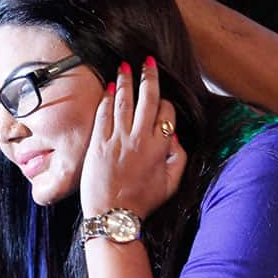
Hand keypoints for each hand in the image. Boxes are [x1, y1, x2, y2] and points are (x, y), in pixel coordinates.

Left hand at [80, 58, 185, 219]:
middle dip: (148, 77)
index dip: (166, 102)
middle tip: (147, 62)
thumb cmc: (142, 202)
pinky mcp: (98, 143)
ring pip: (123, 102)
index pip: (166, 113)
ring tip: (125, 66)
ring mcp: (117, 139)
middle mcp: (139, 139)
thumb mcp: (171, 184)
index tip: (163, 99)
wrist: (112, 215)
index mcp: (159, 148)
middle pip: (147, 99)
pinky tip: (108, 87)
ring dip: (125, 81)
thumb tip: (173, 135)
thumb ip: (179, 157)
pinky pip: (103, 114)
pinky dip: (106, 98)